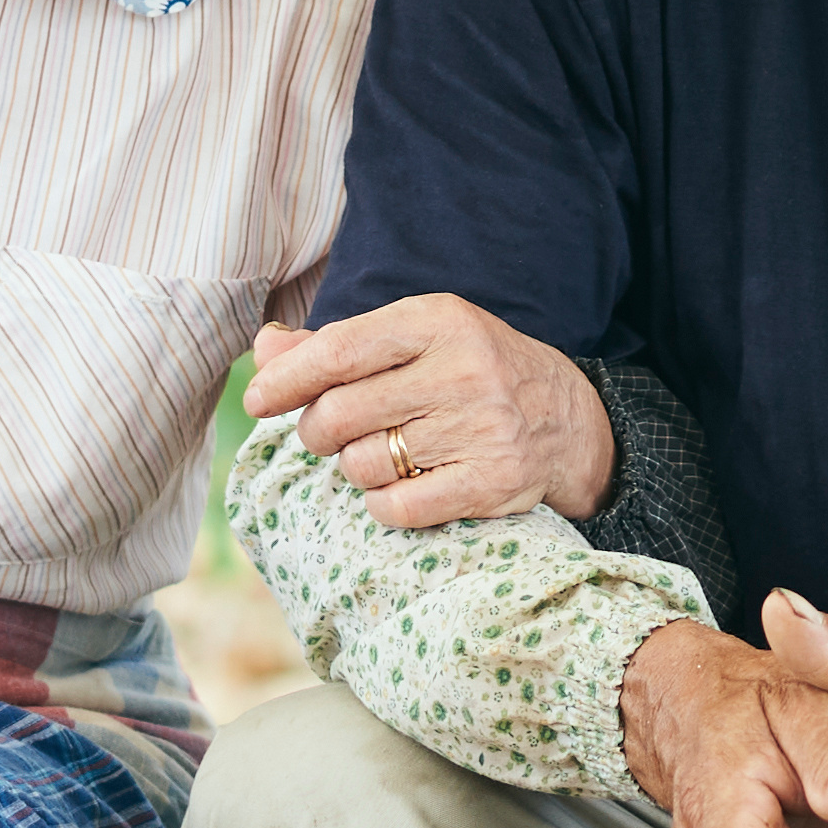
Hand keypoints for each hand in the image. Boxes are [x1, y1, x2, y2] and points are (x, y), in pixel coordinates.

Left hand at [244, 297, 615, 528]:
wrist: (569, 421)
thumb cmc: (471, 373)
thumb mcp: (415, 339)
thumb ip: (337, 345)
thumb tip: (265, 347)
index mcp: (438, 321)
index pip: (340, 349)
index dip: (287, 379)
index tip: (257, 400)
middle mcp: (463, 369)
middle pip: (339, 414)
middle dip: (319, 431)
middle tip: (333, 433)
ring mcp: (481, 427)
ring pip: (362, 464)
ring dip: (357, 467)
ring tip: (387, 454)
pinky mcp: (492, 481)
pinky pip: (396, 507)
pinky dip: (384, 504)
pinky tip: (403, 487)